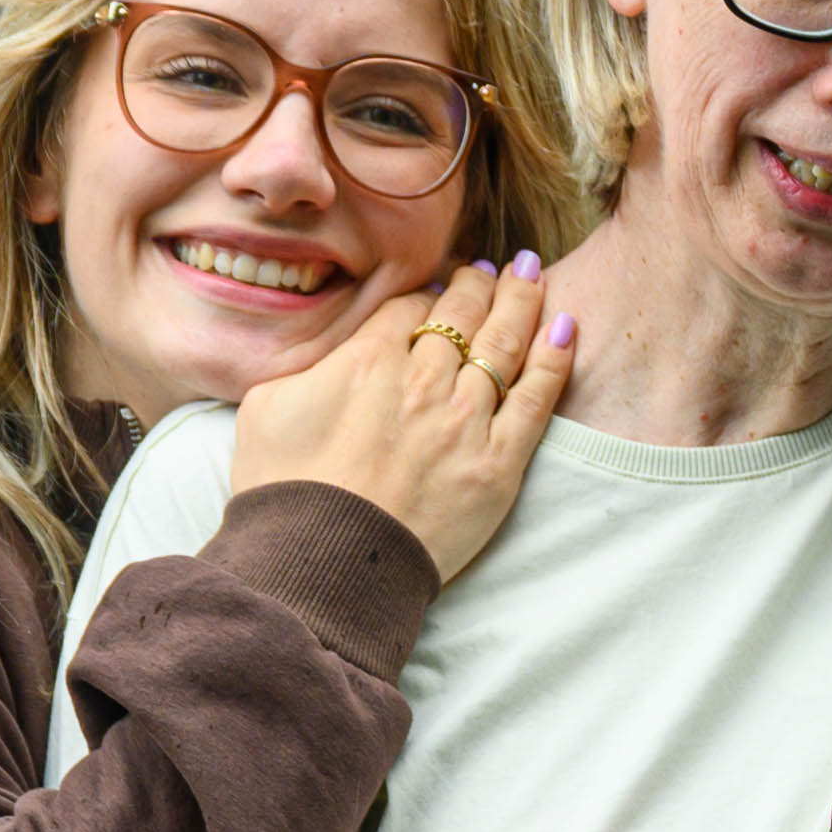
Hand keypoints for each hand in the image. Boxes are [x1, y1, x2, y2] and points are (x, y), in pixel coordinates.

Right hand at [228, 254, 577, 583]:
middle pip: (462, 314)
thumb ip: (308, 370)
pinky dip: (554, 358)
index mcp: (368, 361)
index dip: (425, 298)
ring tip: (532, 273)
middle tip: (493, 270)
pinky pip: (536, 399)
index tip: (436, 293)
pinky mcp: (498, 463)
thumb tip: (332, 358)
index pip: (410, 309)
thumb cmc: (284, 492)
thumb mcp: (266, 408)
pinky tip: (565, 325)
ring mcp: (466, 420)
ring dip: (521, 302)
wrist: (323, 561)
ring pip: (504, 344)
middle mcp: (424, 381)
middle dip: (479, 285)